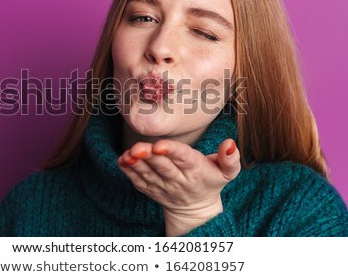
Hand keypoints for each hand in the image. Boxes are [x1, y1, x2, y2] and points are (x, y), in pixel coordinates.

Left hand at [117, 138, 240, 235]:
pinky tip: (122, 161)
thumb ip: (230, 158)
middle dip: (150, 157)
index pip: (183, 159)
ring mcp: (163, 187)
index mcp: (196, 171)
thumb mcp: (228, 172)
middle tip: (138, 148)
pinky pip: (138, 182)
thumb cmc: (211, 181)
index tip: (159, 145)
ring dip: (136, 165)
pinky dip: (129, 172)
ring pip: (148, 175)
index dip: (171, 151)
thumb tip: (230, 143)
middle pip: (163, 167)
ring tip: (128, 155)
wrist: (197, 209)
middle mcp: (178, 180)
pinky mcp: (151, 190)